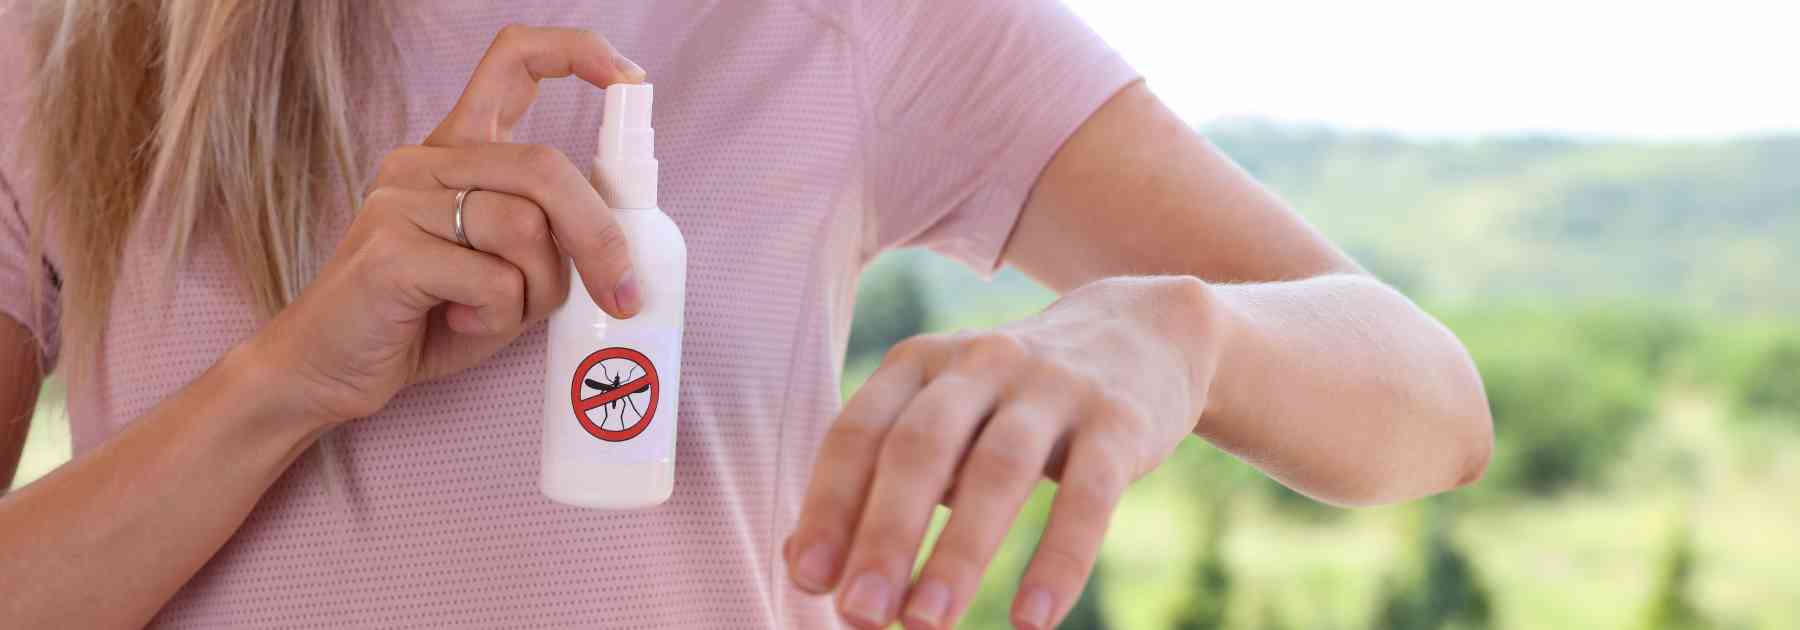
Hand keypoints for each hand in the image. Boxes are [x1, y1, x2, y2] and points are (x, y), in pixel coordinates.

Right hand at [245, 26, 646, 425]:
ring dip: (537, 290)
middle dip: (600, 236)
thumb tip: (623, 239)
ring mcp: (400, 200)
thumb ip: (551, 237)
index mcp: (456, 151)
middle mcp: (425, 161)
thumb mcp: (506, 270)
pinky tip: (457, 321)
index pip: (513, 59)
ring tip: (493, 312)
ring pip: (527, 227)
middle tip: (622, 293)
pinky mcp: (390, 251)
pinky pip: (494, 279)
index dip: (577, 53)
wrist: (327, 370)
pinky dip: (498, 315)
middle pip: (547, 168)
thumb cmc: (426, 321)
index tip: (630, 78)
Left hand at [785, 276, 1229, 628]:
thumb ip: (880, 478)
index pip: (860, 432)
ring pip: (998, 470)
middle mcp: (981, 363)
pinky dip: (1058, 559)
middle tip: (860, 614)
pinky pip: (1088, 495)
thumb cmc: (1013, 401)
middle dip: (885, 535)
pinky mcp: (1119, 421)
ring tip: (926, 623)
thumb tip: (801, 564)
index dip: (828, 505)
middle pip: (921, 448)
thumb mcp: (945, 415)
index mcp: (921, 363)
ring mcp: (1054, 387)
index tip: (808, 577)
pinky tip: (1031, 620)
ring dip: (959, 552)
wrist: (1144, 333)